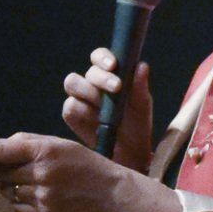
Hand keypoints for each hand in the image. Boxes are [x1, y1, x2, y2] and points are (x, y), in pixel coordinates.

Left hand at [0, 131, 122, 211]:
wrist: (109, 194)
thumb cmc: (84, 164)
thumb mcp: (60, 144)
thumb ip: (28, 143)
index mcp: (46, 151)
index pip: (4, 150)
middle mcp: (42, 174)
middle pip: (2, 172)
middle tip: (3, 168)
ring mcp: (42, 197)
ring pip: (8, 191)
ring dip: (11, 186)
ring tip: (30, 182)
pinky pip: (17, 207)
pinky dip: (20, 201)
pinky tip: (36, 195)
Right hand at [60, 49, 153, 171]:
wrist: (129, 154)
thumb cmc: (137, 125)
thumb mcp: (142, 107)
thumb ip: (140, 87)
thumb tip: (141, 66)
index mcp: (109, 74)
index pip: (100, 57)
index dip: (103, 57)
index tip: (113, 65)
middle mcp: (92, 83)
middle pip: (88, 71)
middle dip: (101, 77)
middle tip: (117, 87)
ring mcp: (80, 98)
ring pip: (73, 83)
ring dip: (89, 91)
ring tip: (105, 106)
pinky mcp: (72, 114)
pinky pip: (70, 106)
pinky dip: (83, 111)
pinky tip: (96, 121)